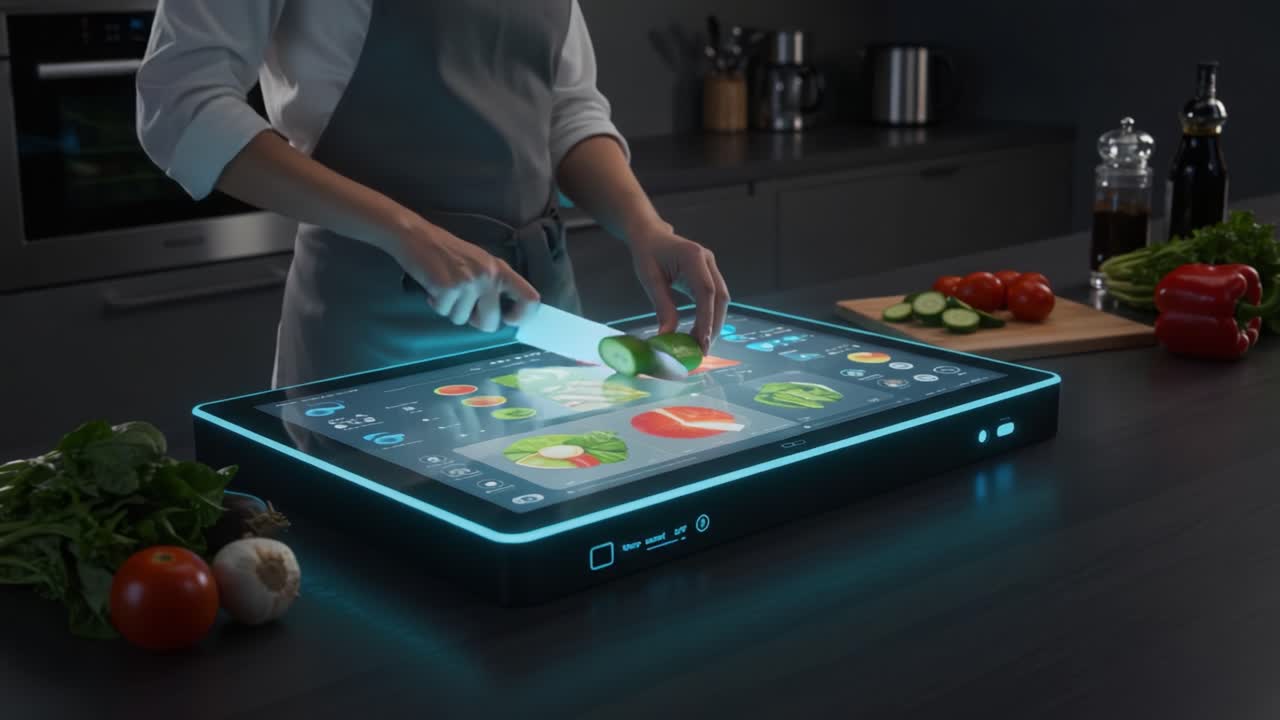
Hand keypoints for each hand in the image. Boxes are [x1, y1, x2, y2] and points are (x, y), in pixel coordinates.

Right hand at [392, 216, 539, 331]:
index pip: (530, 298)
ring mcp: (468, 282)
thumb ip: (493, 285)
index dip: (522, 317)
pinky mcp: (447, 288)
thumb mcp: (479, 263)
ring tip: (445, 288)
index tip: (508, 319)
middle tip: (464, 307)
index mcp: (500, 269)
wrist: (416, 236)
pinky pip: (445, 313)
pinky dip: (436, 304)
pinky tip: (433, 287)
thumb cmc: (448, 252)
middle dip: (476, 322)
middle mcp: (489, 276)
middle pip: (492, 322)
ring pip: (464, 320)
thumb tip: (500, 317)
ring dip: (452, 310)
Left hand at [629, 225, 729, 351]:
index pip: (706, 291)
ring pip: (721, 299)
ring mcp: (711, 266)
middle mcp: (708, 260)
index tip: (701, 342)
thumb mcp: (650, 279)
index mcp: (693, 256)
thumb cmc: (648, 254)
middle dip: (714, 326)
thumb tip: (667, 336)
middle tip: (702, 350)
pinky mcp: (710, 274)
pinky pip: (715, 298)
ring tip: (700, 345)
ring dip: (714, 323)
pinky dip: (710, 316)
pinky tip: (700, 332)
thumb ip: (662, 306)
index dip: (707, 318)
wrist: (651, 235)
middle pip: (720, 297)